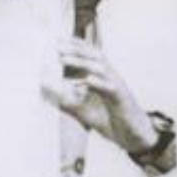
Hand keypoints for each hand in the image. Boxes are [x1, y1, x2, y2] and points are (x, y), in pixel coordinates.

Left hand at [43, 38, 157, 153]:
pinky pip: (111, 88)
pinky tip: (87, 79)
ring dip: (81, 62)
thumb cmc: (108, 119)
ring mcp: (117, 87)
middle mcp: (110, 77)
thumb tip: (44, 89)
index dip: (74, 45)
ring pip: (101, 69)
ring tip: (64, 59)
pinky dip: (98, 83)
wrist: (132, 137)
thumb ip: (64, 98)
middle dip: (75, 49)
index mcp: (102, 76)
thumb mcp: (81, 109)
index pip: (89, 55)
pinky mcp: (122, 100)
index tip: (56, 39)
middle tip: (57, 46)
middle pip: (94, 56)